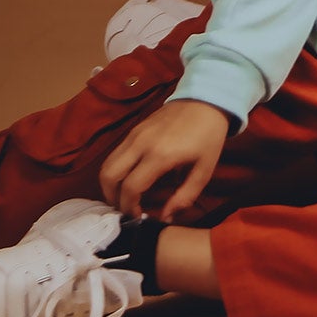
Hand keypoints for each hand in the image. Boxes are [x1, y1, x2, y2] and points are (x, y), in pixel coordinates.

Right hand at [99, 100, 230, 220]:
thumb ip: (185, 196)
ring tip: (123, 196)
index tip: (137, 216)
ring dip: (110, 184)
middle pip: (109, 176)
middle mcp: (141, 144)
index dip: (129, 207)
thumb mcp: (205, 169)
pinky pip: (115, 153)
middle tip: (124, 208)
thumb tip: (165, 217)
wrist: (207, 99)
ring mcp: (135, 134)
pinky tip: (128, 178)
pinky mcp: (134, 129)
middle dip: (111, 197)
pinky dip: (115, 170)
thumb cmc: (209, 136)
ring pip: (108, 164)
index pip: (131, 188)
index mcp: (160, 155)